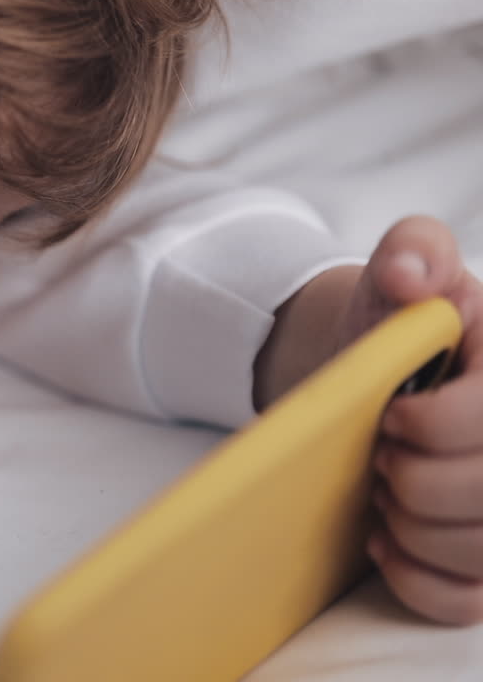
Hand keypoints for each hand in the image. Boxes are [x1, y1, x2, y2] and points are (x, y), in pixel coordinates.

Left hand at [361, 221, 482, 624]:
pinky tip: (385, 542)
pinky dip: (415, 579)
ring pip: (479, 552)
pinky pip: (466, 599)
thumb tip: (408, 277)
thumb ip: (412, 253)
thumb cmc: (396, 322)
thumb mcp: (402, 269)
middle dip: (414, 481)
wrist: (379, 374)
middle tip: (381, 455)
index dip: (432, 426)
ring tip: (383, 490)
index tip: (390, 414)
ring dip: (412, 528)